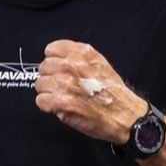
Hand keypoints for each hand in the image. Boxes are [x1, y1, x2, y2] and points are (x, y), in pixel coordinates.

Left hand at [32, 40, 146, 143]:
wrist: (125, 116)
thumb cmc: (115, 93)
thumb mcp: (100, 63)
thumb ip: (79, 58)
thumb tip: (59, 59)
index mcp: (81, 53)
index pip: (51, 50)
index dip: (54, 62)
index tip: (59, 70)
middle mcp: (71, 66)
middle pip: (43, 67)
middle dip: (51, 78)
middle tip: (64, 87)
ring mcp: (64, 84)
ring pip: (40, 84)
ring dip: (49, 93)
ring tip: (64, 98)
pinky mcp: (60, 102)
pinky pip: (41, 101)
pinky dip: (48, 106)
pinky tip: (61, 107)